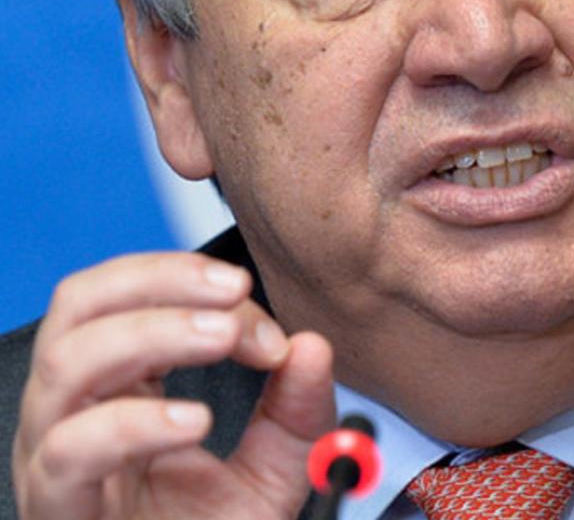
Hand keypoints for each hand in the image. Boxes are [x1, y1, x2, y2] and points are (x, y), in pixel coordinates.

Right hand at [11, 252, 335, 518]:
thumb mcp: (272, 472)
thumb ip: (298, 412)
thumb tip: (313, 346)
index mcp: (117, 390)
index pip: (126, 296)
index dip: (196, 287)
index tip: (267, 325)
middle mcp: (74, 415)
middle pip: (79, 305)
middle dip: (162, 281)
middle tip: (235, 294)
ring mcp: (56, 461)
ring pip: (65, 364)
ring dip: (151, 331)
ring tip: (224, 338)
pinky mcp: (58, 509)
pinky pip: (71, 451)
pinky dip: (133, 422)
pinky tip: (193, 420)